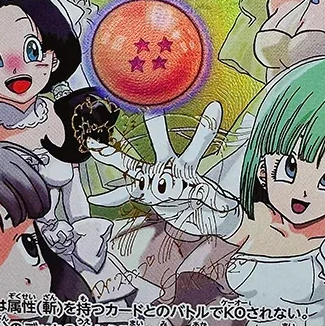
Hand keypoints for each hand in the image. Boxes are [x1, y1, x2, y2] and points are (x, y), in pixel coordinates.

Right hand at [87, 102, 241, 237]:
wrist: (194, 217)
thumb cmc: (206, 201)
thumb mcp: (215, 201)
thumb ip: (218, 200)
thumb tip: (228, 204)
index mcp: (188, 165)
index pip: (200, 143)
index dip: (206, 127)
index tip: (216, 107)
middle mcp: (168, 167)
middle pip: (160, 141)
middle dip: (154, 125)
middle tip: (149, 109)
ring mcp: (153, 178)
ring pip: (131, 164)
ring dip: (113, 156)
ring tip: (95, 145)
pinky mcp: (144, 194)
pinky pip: (125, 195)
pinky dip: (113, 197)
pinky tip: (98, 198)